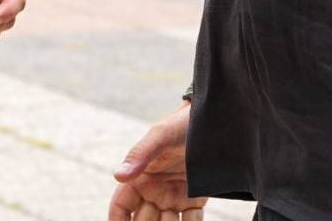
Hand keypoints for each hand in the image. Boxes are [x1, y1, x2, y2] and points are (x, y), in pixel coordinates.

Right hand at [110, 102, 205, 219]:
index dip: (118, 220)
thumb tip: (118, 175)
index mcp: (139, 178)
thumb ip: (139, 155)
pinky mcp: (194, 200)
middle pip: (143, 220)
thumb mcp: (160, 136)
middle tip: (159, 218)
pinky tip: (191, 219)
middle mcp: (153, 191)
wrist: (212, 121)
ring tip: (172, 219)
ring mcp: (173, 197)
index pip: (121, 206)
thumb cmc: (181, 124)